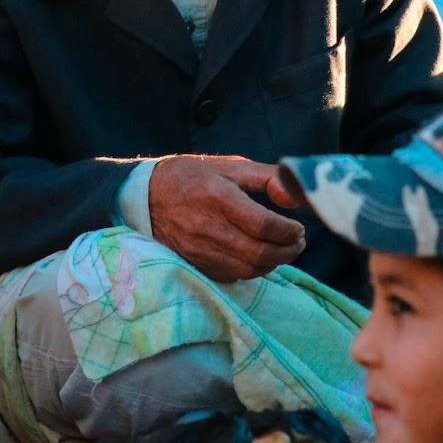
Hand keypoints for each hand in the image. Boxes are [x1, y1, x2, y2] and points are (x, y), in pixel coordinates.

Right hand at [148, 154, 306, 282]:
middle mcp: (207, 226)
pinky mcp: (194, 264)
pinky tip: (258, 257)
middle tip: (298, 242)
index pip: (262, 225)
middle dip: (288, 251)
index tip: (298, 227)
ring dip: (273, 263)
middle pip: (258, 253)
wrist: (144, 196)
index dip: (288, 231)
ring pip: (248, 269)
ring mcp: (198, 249)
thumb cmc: (192, 177)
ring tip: (283, 250)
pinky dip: (252, 270)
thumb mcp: (229, 166)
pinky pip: (231, 275)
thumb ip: (268, 178)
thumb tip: (296, 196)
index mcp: (218, 196)